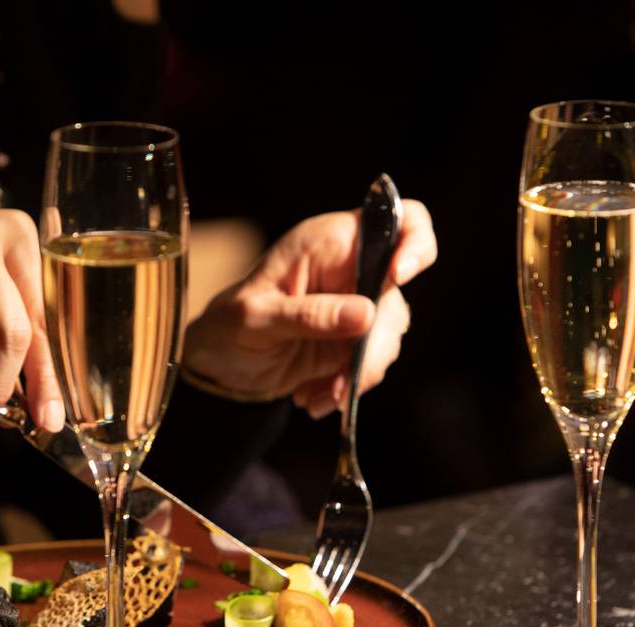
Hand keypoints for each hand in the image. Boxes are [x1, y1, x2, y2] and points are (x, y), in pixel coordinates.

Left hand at [182, 200, 435, 416]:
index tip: (398, 276)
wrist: (222, 365)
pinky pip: (371, 364)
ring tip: (317, 397)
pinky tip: (314, 398)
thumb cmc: (229, 324)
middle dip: (375, 346)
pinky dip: (348, 388)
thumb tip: (367, 314)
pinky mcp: (355, 340)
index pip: (397, 220)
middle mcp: (351, 270)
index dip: (413, 243)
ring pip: (389, 337)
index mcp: (330, 243)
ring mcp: (357, 306)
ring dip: (359, 375)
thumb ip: (309, 314)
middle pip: (396, 297)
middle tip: (346, 382)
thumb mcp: (256, 318)